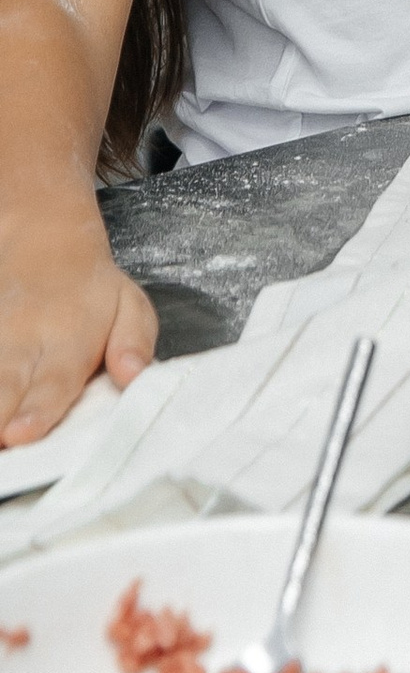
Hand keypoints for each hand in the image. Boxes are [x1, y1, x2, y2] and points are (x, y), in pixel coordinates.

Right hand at [0, 205, 157, 446]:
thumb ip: (134, 344)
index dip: (38, 410)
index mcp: (68, 341)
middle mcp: (22, 342)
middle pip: (5, 384)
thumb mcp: (128, 305)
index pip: (55, 381)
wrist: (43, 238)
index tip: (20, 435)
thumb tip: (134, 376)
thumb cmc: (90, 290)